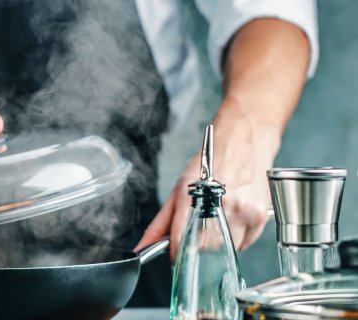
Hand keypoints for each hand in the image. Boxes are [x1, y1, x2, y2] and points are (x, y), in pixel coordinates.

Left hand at [135, 112, 280, 259]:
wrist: (243, 143)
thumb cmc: (209, 164)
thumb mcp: (179, 189)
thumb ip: (160, 223)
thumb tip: (143, 247)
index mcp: (192, 197)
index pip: (181, 240)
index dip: (176, 255)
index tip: (176, 258)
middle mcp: (219, 205)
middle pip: (204, 249)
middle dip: (198, 248)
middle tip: (199, 232)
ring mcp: (242, 211)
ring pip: (226, 250)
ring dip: (218, 244)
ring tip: (217, 221)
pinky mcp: (259, 216)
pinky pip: (244, 244)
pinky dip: (236, 239)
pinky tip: (234, 219)